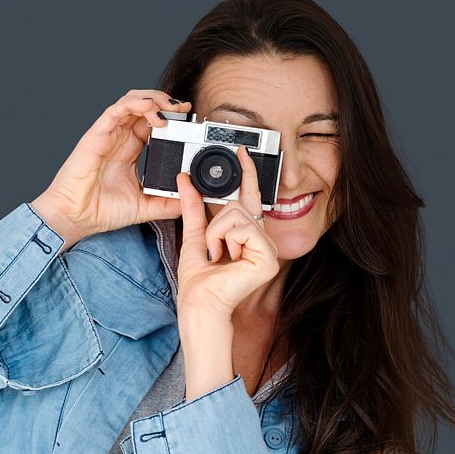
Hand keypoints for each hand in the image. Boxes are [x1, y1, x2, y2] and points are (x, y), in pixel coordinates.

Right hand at [31, 90, 192, 242]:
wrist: (75, 217)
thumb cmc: (101, 210)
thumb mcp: (145, 206)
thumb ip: (168, 203)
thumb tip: (192, 199)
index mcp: (130, 149)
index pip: (154, 123)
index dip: (172, 116)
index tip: (189, 119)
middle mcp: (120, 137)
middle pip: (145, 106)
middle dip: (167, 103)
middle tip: (185, 109)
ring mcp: (109, 134)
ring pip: (132, 101)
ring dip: (154, 99)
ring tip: (170, 108)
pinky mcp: (97, 134)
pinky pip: (116, 110)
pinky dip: (135, 103)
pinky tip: (151, 108)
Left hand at [175, 144, 280, 318]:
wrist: (199, 303)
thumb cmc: (198, 281)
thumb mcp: (193, 235)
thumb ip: (192, 206)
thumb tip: (184, 178)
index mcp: (248, 236)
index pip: (250, 198)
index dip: (247, 174)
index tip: (241, 150)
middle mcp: (263, 241)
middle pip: (239, 205)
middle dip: (216, 225)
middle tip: (213, 251)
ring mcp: (269, 251)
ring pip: (237, 215)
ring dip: (216, 234)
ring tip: (218, 257)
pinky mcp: (269, 258)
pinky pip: (241, 229)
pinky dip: (224, 241)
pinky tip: (227, 261)